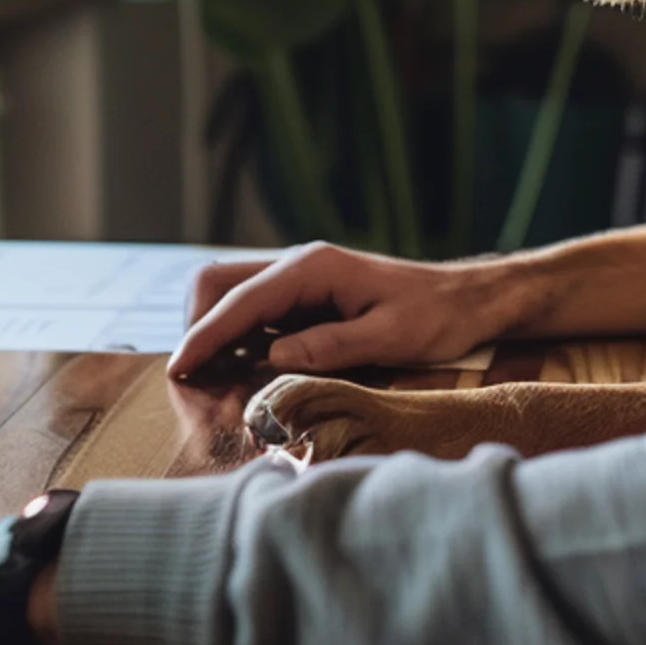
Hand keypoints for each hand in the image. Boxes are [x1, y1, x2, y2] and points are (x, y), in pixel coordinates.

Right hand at [167, 242, 527, 379]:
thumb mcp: (390, 338)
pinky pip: (253, 312)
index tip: (178, 369)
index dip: (204, 336)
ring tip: (212, 378)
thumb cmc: (437, 317)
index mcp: (313, 268)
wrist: (467, 300)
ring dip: (213, 331)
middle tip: (194, 376)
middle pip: (217, 283)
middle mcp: (298, 266)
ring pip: (229, 294)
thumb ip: (330, 346)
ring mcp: (299, 280)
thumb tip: (273, 360)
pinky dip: (236, 337)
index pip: (240, 300)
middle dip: (197, 326)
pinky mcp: (305, 298)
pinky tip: (242, 370)